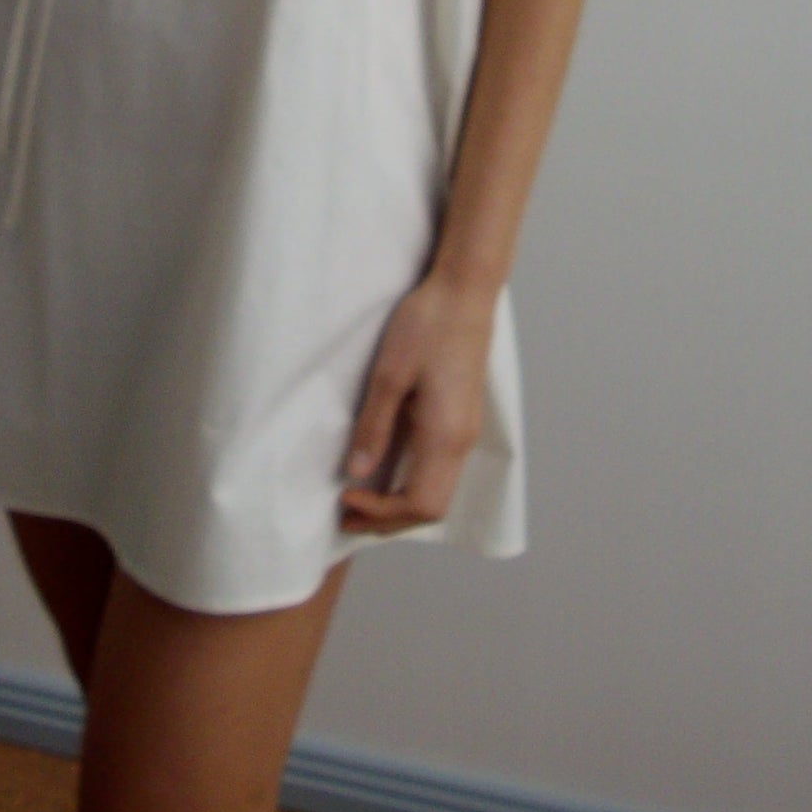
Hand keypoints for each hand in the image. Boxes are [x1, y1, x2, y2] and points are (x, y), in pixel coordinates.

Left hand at [338, 273, 496, 533]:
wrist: (465, 292)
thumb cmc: (427, 325)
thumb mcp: (389, 374)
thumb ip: (373, 427)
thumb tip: (356, 472)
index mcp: (445, 435)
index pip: (419, 504)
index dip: (381, 513)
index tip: (345, 498)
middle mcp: (462, 441)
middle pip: (432, 508)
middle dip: (389, 519)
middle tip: (347, 514)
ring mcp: (466, 431)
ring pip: (439, 492)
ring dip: (401, 505)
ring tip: (362, 498)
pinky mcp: (462, 419)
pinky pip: (441, 470)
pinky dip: (413, 484)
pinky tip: (387, 472)